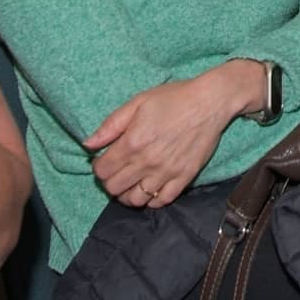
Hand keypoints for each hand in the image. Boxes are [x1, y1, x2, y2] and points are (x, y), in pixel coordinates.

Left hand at [83, 59, 263, 207]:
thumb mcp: (138, 102)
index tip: (106, 159)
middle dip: (110, 181)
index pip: (102, 171)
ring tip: (132, 182)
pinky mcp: (184, 177)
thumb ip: (111, 125)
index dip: (99, 166)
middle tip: (118, 170)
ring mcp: (166, 172)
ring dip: (128, 194)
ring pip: (135, 200)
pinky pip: (161, 201)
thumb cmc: (174, 98)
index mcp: (132, 143)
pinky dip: (151, 199)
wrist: (210, 102)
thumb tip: (88, 145)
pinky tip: (150, 187)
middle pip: (114, 188)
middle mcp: (147, 162)